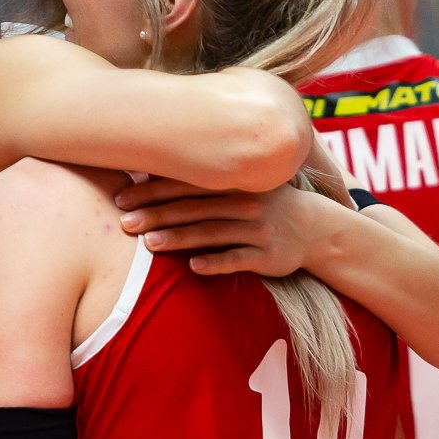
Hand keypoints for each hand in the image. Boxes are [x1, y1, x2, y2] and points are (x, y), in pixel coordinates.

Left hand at [114, 177, 344, 276]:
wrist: (316, 229)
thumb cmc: (266, 204)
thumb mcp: (244, 184)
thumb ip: (206, 180)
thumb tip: (151, 171)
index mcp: (235, 181)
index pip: (187, 183)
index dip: (153, 190)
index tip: (122, 197)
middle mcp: (246, 202)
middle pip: (194, 208)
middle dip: (157, 214)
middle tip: (124, 223)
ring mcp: (258, 229)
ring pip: (212, 233)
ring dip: (179, 237)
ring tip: (149, 244)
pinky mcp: (268, 256)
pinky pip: (238, 259)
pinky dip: (216, 262)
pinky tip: (193, 266)